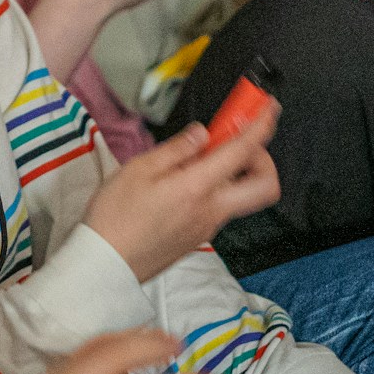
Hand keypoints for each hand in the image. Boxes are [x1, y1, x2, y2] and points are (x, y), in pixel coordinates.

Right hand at [84, 101, 279, 282]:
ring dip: (235, 172)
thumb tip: (203, 134)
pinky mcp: (198, 238)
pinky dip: (216, 187)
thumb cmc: (114, 216)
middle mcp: (212, 211)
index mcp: (197, 188)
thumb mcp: (138, 170)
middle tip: (238, 142)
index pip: (243, 152)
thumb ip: (177, 149)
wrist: (105, 265)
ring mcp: (208, 227)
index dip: (261, 125)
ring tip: (198, 157)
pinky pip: (220, 208)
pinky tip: (185, 181)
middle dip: (264, 158)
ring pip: (242, 197)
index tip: (268, 108)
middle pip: (266, 187)